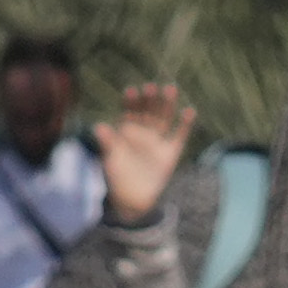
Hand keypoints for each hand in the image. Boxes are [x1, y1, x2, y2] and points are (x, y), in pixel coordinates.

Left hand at [92, 79, 201, 223]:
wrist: (132, 199)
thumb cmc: (117, 177)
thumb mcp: (111, 159)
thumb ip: (107, 142)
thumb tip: (97, 127)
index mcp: (128, 130)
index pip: (130, 111)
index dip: (131, 102)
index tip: (131, 91)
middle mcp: (144, 131)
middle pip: (148, 111)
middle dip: (150, 99)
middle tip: (151, 87)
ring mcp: (158, 140)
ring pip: (164, 118)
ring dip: (167, 104)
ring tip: (170, 89)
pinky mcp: (171, 151)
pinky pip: (179, 135)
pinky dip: (184, 124)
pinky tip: (189, 111)